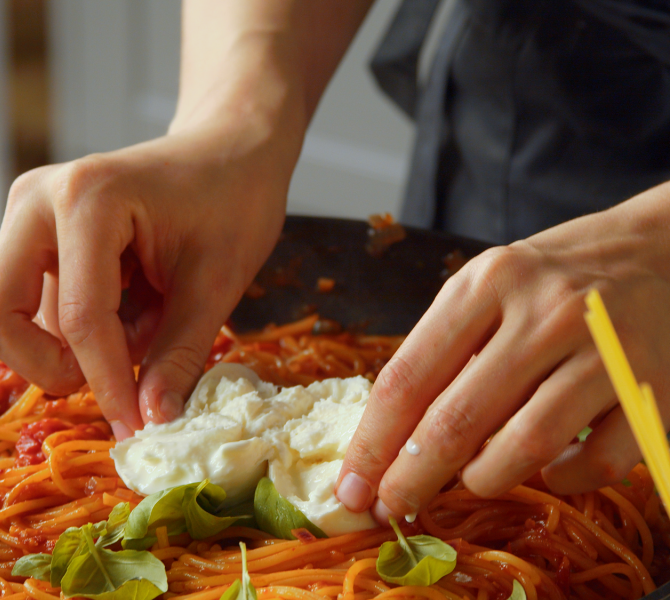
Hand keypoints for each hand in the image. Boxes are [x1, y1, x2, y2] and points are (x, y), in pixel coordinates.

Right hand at [0, 121, 291, 438]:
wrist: (229, 149)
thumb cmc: (234, 200)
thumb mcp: (217, 284)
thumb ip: (179, 355)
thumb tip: (151, 423)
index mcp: (85, 200)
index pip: (78, 319)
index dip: (107, 386)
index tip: (136, 431)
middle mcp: (36, 200)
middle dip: (54, 365)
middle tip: (121, 375)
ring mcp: (28, 213)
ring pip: (10, 314)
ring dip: (74, 344)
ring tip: (147, 321)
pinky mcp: (34, 231)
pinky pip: (32, 302)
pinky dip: (76, 327)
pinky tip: (132, 305)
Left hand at [336, 182, 669, 521]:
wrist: (652, 251)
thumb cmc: (549, 278)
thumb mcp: (485, 288)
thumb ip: (442, 350)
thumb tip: (391, 440)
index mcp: (486, 283)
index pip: (408, 377)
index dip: (372, 442)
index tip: (351, 486)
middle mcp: (544, 313)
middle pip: (457, 419)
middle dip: (411, 479)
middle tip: (388, 510)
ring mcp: (604, 350)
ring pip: (524, 446)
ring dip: (483, 479)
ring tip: (470, 480)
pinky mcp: (653, 388)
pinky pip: (596, 463)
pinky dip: (563, 480)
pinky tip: (549, 467)